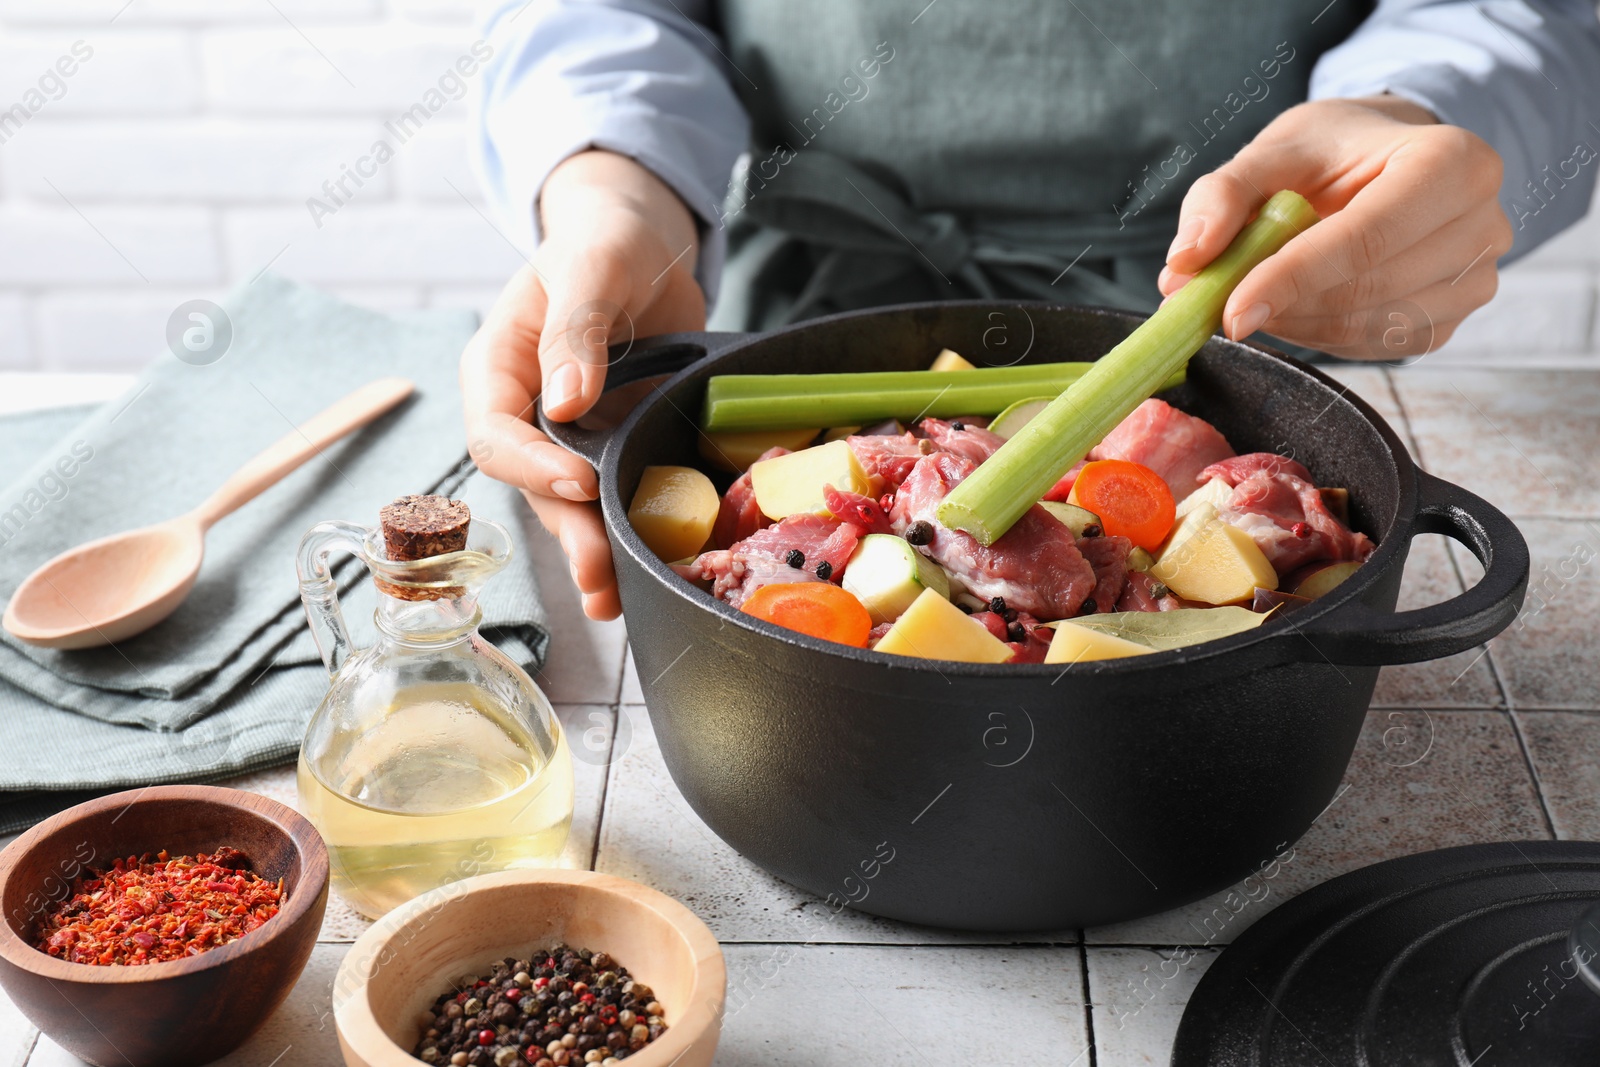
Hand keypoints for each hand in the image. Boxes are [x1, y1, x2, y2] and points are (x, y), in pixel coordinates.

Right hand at [461, 150, 705, 619]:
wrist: (647, 242)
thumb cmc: (607, 240)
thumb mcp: (592, 266)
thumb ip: (577, 326)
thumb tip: (565, 398)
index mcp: (499, 367)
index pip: (497, 433)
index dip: (533, 466)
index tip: (580, 482)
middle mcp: (527, 410)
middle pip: (534, 486)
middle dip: (568, 533)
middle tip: (601, 577)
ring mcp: (571, 435)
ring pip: (573, 504)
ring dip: (597, 550)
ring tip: (619, 599)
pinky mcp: (615, 445)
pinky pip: (617, 493)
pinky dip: (633, 528)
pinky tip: (655, 567)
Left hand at [1160, 96, 1513, 359]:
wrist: (1382, 163)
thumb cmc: (1332, 153)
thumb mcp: (1273, 151)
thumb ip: (1222, 197)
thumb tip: (1183, 263)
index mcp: (1452, 161)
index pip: (1365, 237)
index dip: (1292, 278)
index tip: (1229, 311)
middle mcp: (1482, 224)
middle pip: (1366, 289)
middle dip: (1283, 303)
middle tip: (1218, 304)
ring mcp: (1473, 280)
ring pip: (1365, 327)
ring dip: (1295, 322)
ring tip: (1256, 292)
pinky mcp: (1448, 322)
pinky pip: (1371, 347)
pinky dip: (1318, 335)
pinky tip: (1295, 305)